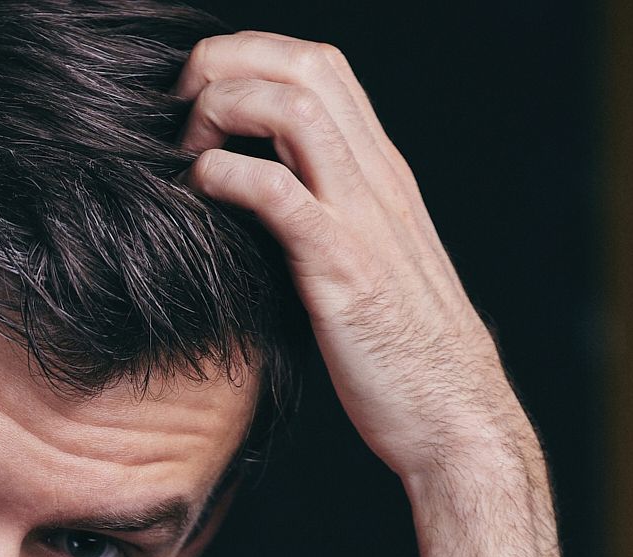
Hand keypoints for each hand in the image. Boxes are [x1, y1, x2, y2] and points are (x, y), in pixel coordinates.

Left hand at [171, 33, 537, 484]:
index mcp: (380, 173)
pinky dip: (225, 177)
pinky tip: (198, 194)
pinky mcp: (342, 269)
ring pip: (295, 107)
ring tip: (186, 152)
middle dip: (227, 66)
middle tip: (176, 117)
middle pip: (305, 64)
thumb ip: (322, 221)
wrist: (457, 421)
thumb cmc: (401, 356)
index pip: (320, 66)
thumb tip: (256, 203)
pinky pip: (279, 194)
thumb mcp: (364, 266)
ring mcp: (363, 219)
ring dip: (224, 111)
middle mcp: (377, 179)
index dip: (249, 59)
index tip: (195, 102)